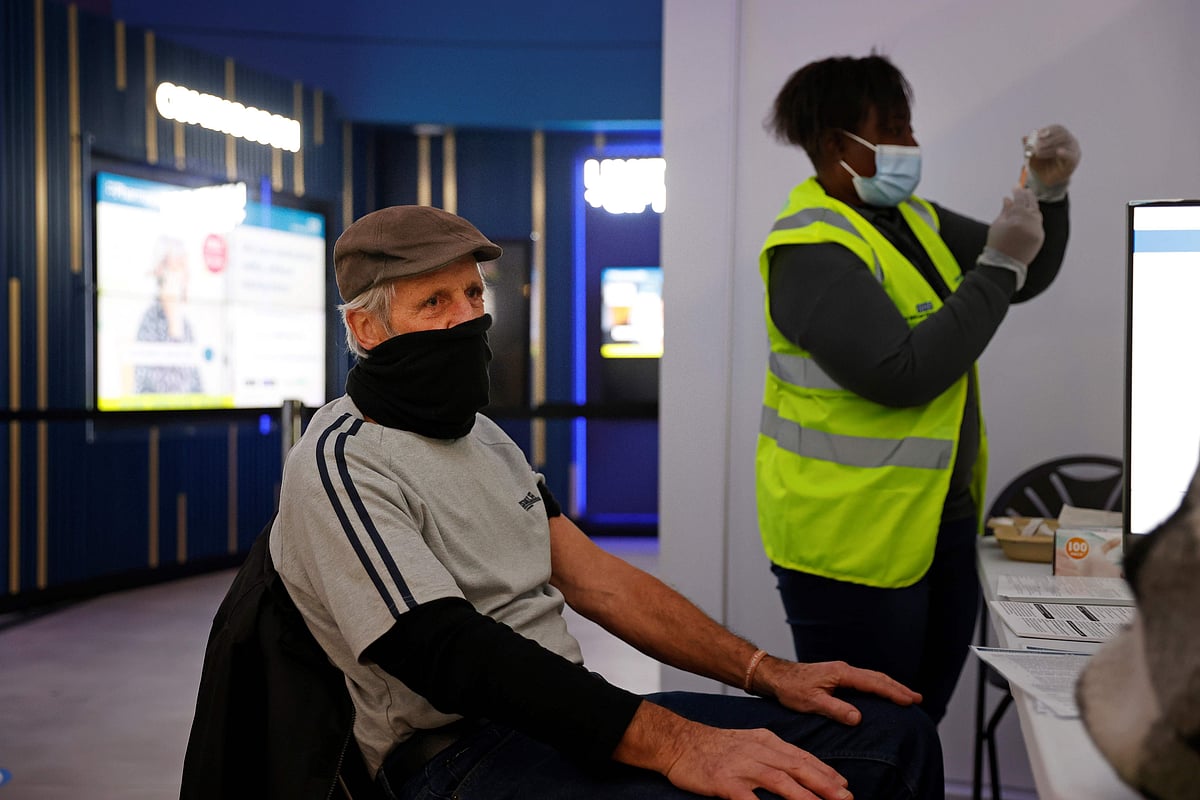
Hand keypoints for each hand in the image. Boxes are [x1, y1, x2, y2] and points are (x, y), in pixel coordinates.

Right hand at [615, 702, 852, 799]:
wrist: (677, 741)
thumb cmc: (714, 746)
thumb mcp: (748, 741)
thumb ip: (773, 754)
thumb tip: (798, 768)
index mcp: (765, 741)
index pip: (802, 757)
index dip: (825, 772)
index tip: (845, 786)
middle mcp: (757, 751)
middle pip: (797, 767)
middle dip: (824, 784)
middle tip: (846, 798)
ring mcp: (741, 766)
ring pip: (779, 781)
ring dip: (804, 796)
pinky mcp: (724, 781)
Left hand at [753, 658, 921, 724]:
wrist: (776, 676)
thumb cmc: (791, 688)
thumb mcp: (812, 702)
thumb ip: (835, 709)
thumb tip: (858, 717)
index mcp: (841, 674)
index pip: (873, 683)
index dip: (893, 692)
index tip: (911, 700)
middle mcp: (844, 669)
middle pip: (877, 678)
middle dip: (898, 688)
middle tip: (917, 699)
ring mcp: (841, 672)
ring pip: (871, 678)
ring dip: (890, 686)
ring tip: (906, 696)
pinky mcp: (837, 676)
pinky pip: (864, 680)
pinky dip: (878, 686)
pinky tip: (881, 693)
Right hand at [985, 187, 1043, 265]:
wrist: (1004, 265)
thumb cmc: (997, 246)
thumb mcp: (997, 226)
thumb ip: (1005, 210)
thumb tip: (1008, 199)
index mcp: (1017, 218)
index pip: (1020, 199)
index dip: (1018, 191)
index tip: (1016, 186)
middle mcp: (1030, 223)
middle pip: (1031, 204)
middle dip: (1028, 196)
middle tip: (1025, 190)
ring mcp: (1037, 230)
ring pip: (1037, 212)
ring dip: (1033, 205)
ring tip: (1028, 201)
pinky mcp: (1040, 237)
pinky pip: (1039, 223)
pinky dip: (1035, 217)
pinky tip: (1031, 214)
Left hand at [1025, 124, 1079, 187]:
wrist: (1047, 179)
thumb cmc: (1041, 164)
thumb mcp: (1033, 155)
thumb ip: (1029, 147)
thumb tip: (1024, 138)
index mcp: (1061, 136)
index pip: (1058, 128)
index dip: (1048, 130)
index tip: (1037, 134)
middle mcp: (1070, 141)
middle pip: (1062, 135)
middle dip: (1047, 139)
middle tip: (1036, 145)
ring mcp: (1073, 151)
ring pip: (1064, 145)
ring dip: (1050, 148)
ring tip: (1038, 153)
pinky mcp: (1073, 162)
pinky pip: (1071, 156)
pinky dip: (1065, 153)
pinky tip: (1058, 152)